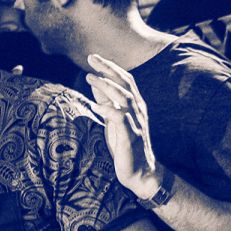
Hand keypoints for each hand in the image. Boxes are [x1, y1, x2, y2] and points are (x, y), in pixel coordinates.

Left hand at [84, 53, 161, 200]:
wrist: (141, 173)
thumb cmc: (126, 145)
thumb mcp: (113, 120)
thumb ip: (106, 102)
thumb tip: (94, 83)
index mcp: (135, 105)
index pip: (124, 80)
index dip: (110, 67)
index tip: (93, 57)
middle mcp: (138, 111)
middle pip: (125, 84)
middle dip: (108, 69)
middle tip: (91, 58)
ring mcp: (136, 123)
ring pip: (124, 98)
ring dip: (106, 86)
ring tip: (90, 78)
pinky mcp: (130, 138)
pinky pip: (121, 120)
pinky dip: (108, 111)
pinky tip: (95, 107)